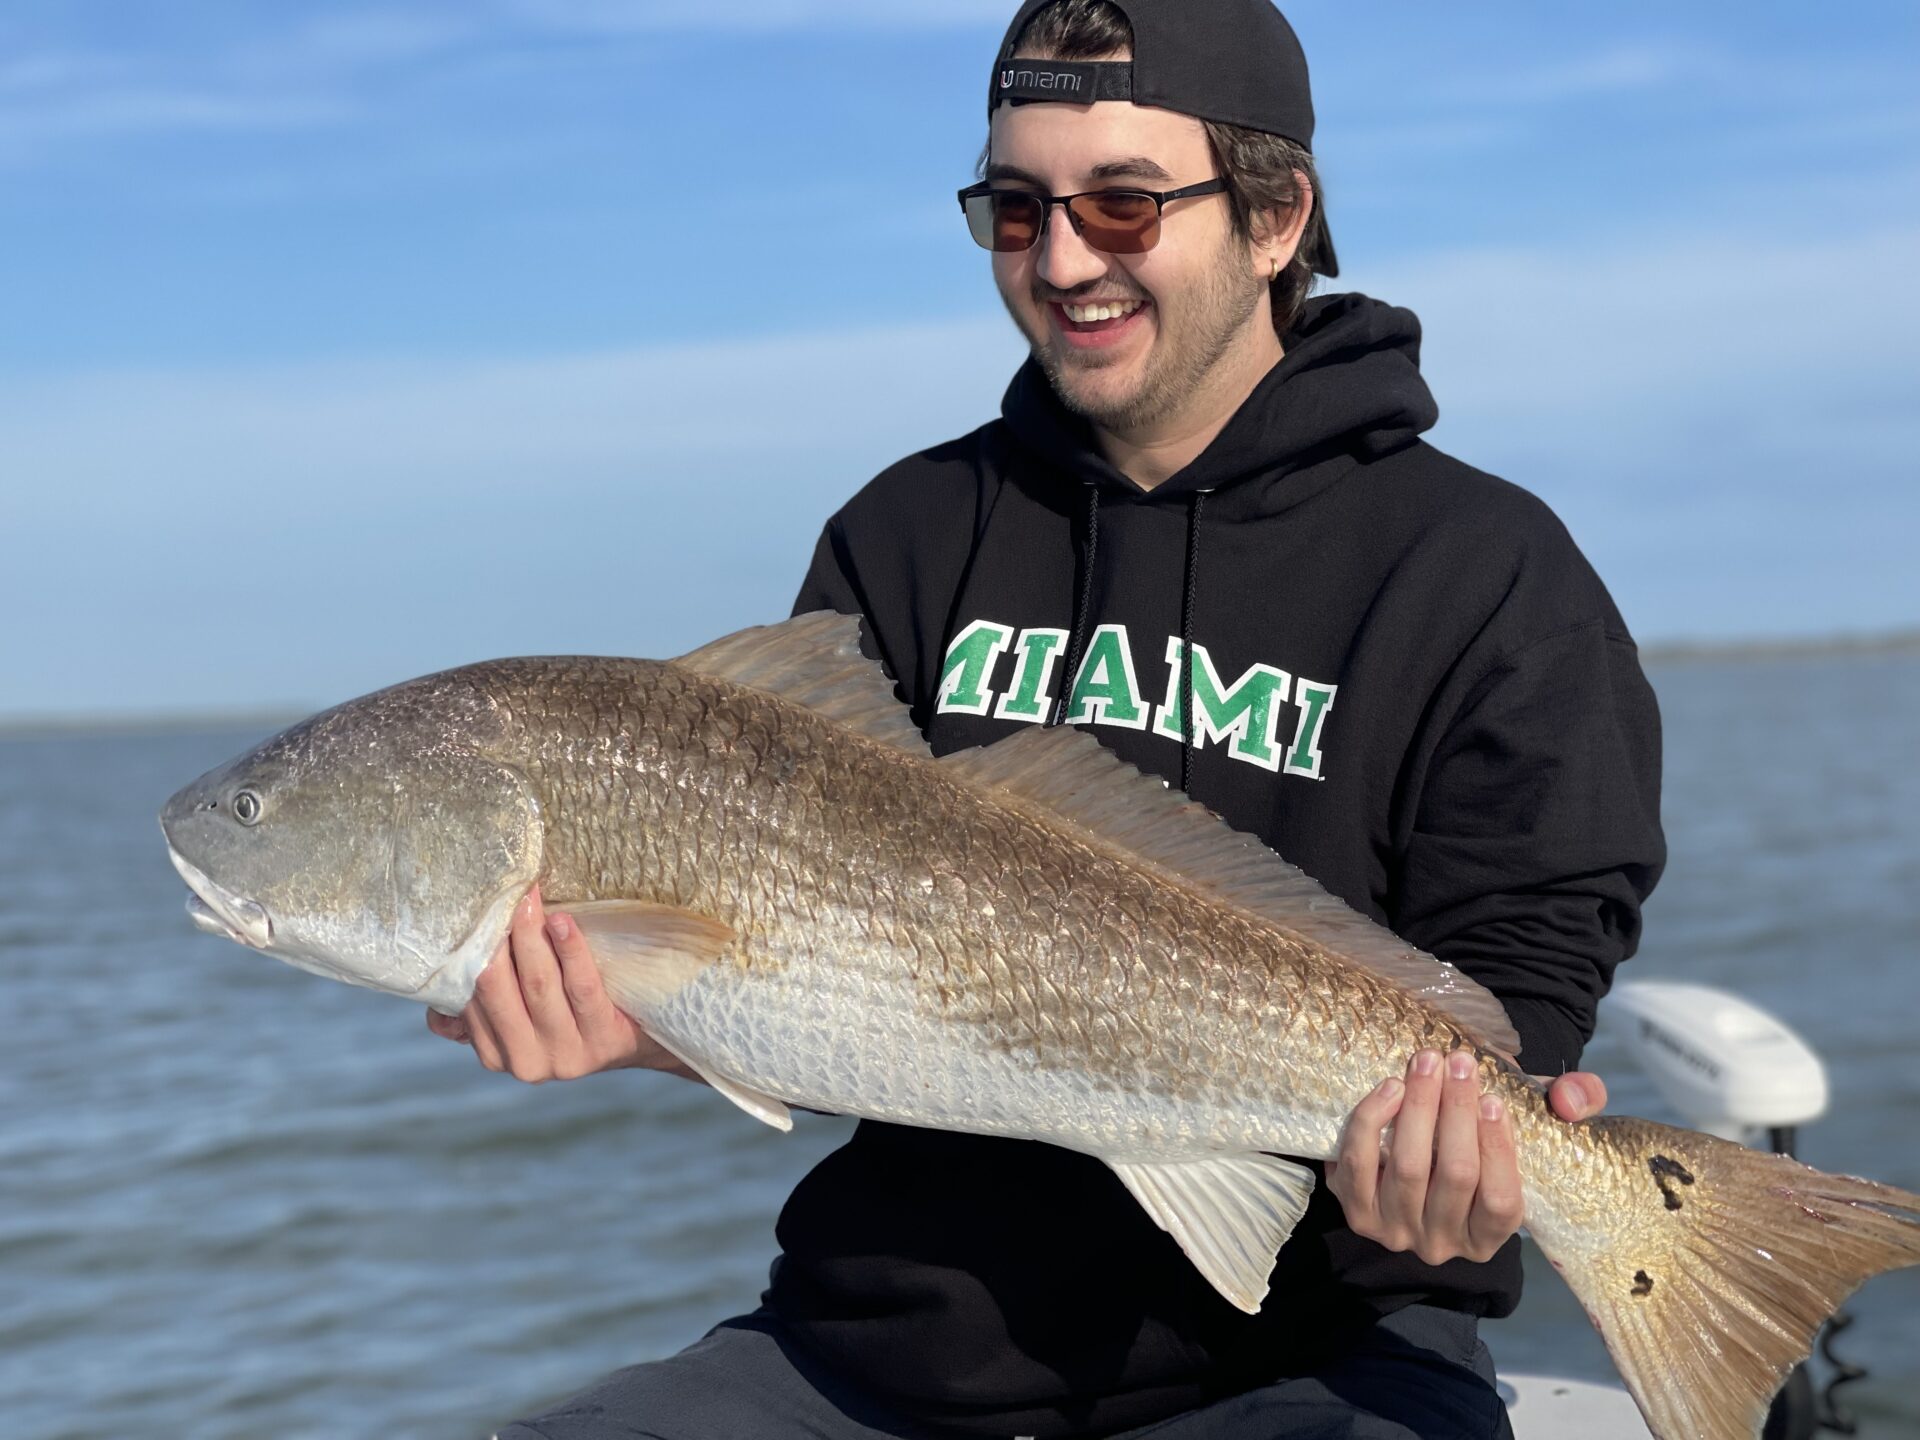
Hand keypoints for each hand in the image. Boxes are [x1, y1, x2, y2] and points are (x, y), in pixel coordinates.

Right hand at [425, 885, 700, 1084]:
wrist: (639, 1039)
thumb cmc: (571, 1013)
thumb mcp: (523, 1016)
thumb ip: (485, 1008)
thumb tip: (437, 1003)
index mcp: (496, 1054)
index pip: (471, 999)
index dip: (471, 954)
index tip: (472, 913)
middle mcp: (526, 1062)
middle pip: (499, 990)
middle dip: (498, 938)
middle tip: (503, 896)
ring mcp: (567, 1055)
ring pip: (539, 985)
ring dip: (532, 936)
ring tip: (530, 900)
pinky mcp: (604, 1039)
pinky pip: (582, 987)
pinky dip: (570, 950)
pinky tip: (564, 922)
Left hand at [1326, 1049, 1606, 1264]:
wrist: (1423, 1150)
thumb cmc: (1485, 1134)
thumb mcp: (1535, 1122)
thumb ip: (1574, 1103)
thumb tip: (1571, 1100)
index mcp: (1491, 1236)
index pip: (1501, 1203)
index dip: (1499, 1150)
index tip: (1494, 1098)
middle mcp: (1444, 1244)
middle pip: (1455, 1176)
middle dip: (1456, 1111)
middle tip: (1458, 1060)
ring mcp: (1397, 1233)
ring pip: (1409, 1168)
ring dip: (1417, 1107)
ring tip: (1426, 1063)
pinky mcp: (1357, 1213)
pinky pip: (1359, 1167)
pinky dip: (1370, 1124)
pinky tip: (1388, 1089)